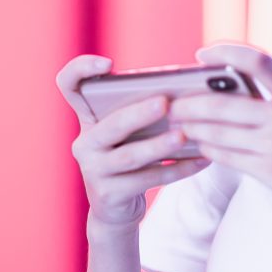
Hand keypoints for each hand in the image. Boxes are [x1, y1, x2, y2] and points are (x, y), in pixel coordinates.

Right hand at [57, 54, 210, 230]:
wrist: (116, 207)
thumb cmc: (131, 154)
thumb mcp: (131, 130)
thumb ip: (144, 108)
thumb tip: (188, 92)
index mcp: (88, 117)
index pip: (69, 85)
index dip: (81, 70)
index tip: (108, 63)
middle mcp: (85, 142)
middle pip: (110, 124)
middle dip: (139, 113)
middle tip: (165, 102)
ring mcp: (93, 169)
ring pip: (130, 156)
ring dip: (159, 145)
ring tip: (183, 136)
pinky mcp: (108, 194)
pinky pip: (147, 179)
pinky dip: (178, 169)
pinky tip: (201, 160)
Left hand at [169, 43, 271, 225]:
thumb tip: (233, 98)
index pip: (256, 61)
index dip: (225, 52)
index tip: (201, 54)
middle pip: (221, 103)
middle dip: (189, 103)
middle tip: (170, 102)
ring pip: (218, 132)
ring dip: (192, 128)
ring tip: (175, 124)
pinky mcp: (270, 171)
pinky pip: (227, 156)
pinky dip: (208, 149)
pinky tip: (199, 146)